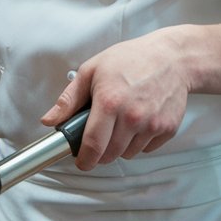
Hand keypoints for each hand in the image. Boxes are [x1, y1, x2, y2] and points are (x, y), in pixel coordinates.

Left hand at [40, 28, 192, 170]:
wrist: (172, 58)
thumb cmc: (131, 59)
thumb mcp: (91, 71)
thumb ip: (69, 99)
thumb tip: (49, 120)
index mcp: (109, 102)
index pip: (93, 144)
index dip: (84, 159)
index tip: (81, 162)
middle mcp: (132, 116)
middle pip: (110, 154)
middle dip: (100, 151)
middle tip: (98, 136)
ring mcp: (152, 124)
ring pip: (128, 153)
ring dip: (120, 146)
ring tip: (120, 122)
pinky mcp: (168, 129)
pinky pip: (147, 148)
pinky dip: (139, 141)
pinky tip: (138, 121)